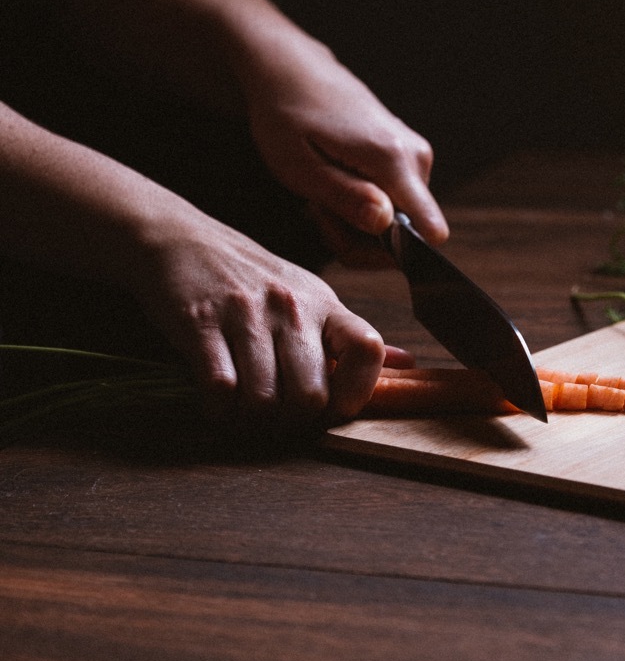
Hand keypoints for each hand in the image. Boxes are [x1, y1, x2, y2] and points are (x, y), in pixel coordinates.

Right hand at [131, 210, 388, 430]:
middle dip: (293, 422)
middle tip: (277, 418)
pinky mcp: (200, 324)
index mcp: (325, 304)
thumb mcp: (309, 298)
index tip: (333, 407)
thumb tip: (407, 365)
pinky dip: (219, 409)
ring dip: (253, 420)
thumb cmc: (250, 278)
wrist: (180, 239)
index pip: (368, 349)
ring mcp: (246, 314)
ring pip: (265, 400)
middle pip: (312, 395)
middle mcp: (292, 307)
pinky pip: (220, 389)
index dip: (357, 393)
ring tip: (245, 411)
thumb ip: (350, 339)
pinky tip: (218, 401)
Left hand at [240, 33, 448, 264]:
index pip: (429, 230)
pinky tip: (336, 183)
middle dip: (361, 238)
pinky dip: (364, 204)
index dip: (389, 253)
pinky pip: (397, 202)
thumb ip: (344, 197)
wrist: (294, 72)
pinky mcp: (410, 156)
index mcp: (391, 159)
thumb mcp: (297, 166)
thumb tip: (386, 225)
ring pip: (401, 221)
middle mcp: (416, 157)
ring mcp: (417, 155)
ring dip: (357, 222)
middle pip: (409, 235)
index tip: (344, 238)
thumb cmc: (286, 116)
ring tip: (322, 194)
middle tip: (318, 212)